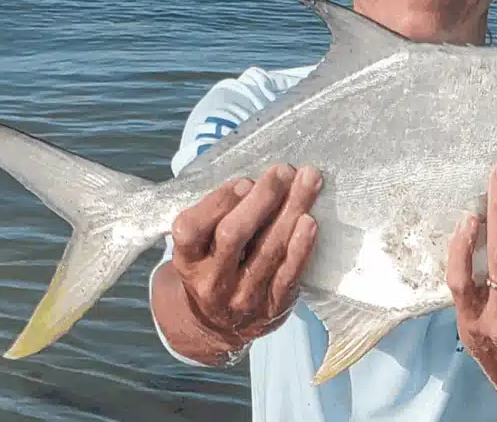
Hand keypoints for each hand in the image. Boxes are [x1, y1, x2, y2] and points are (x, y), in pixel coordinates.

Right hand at [169, 163, 320, 351]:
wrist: (218, 325)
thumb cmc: (214, 266)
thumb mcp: (199, 246)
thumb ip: (217, 216)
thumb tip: (257, 180)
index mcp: (187, 260)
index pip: (191, 229)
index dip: (218, 202)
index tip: (245, 181)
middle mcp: (211, 282)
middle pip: (233, 236)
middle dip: (261, 199)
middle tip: (283, 171)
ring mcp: (242, 297)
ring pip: (268, 250)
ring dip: (291, 210)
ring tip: (309, 181)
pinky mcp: (272, 307)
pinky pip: (289, 274)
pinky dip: (301, 247)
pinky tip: (310, 221)